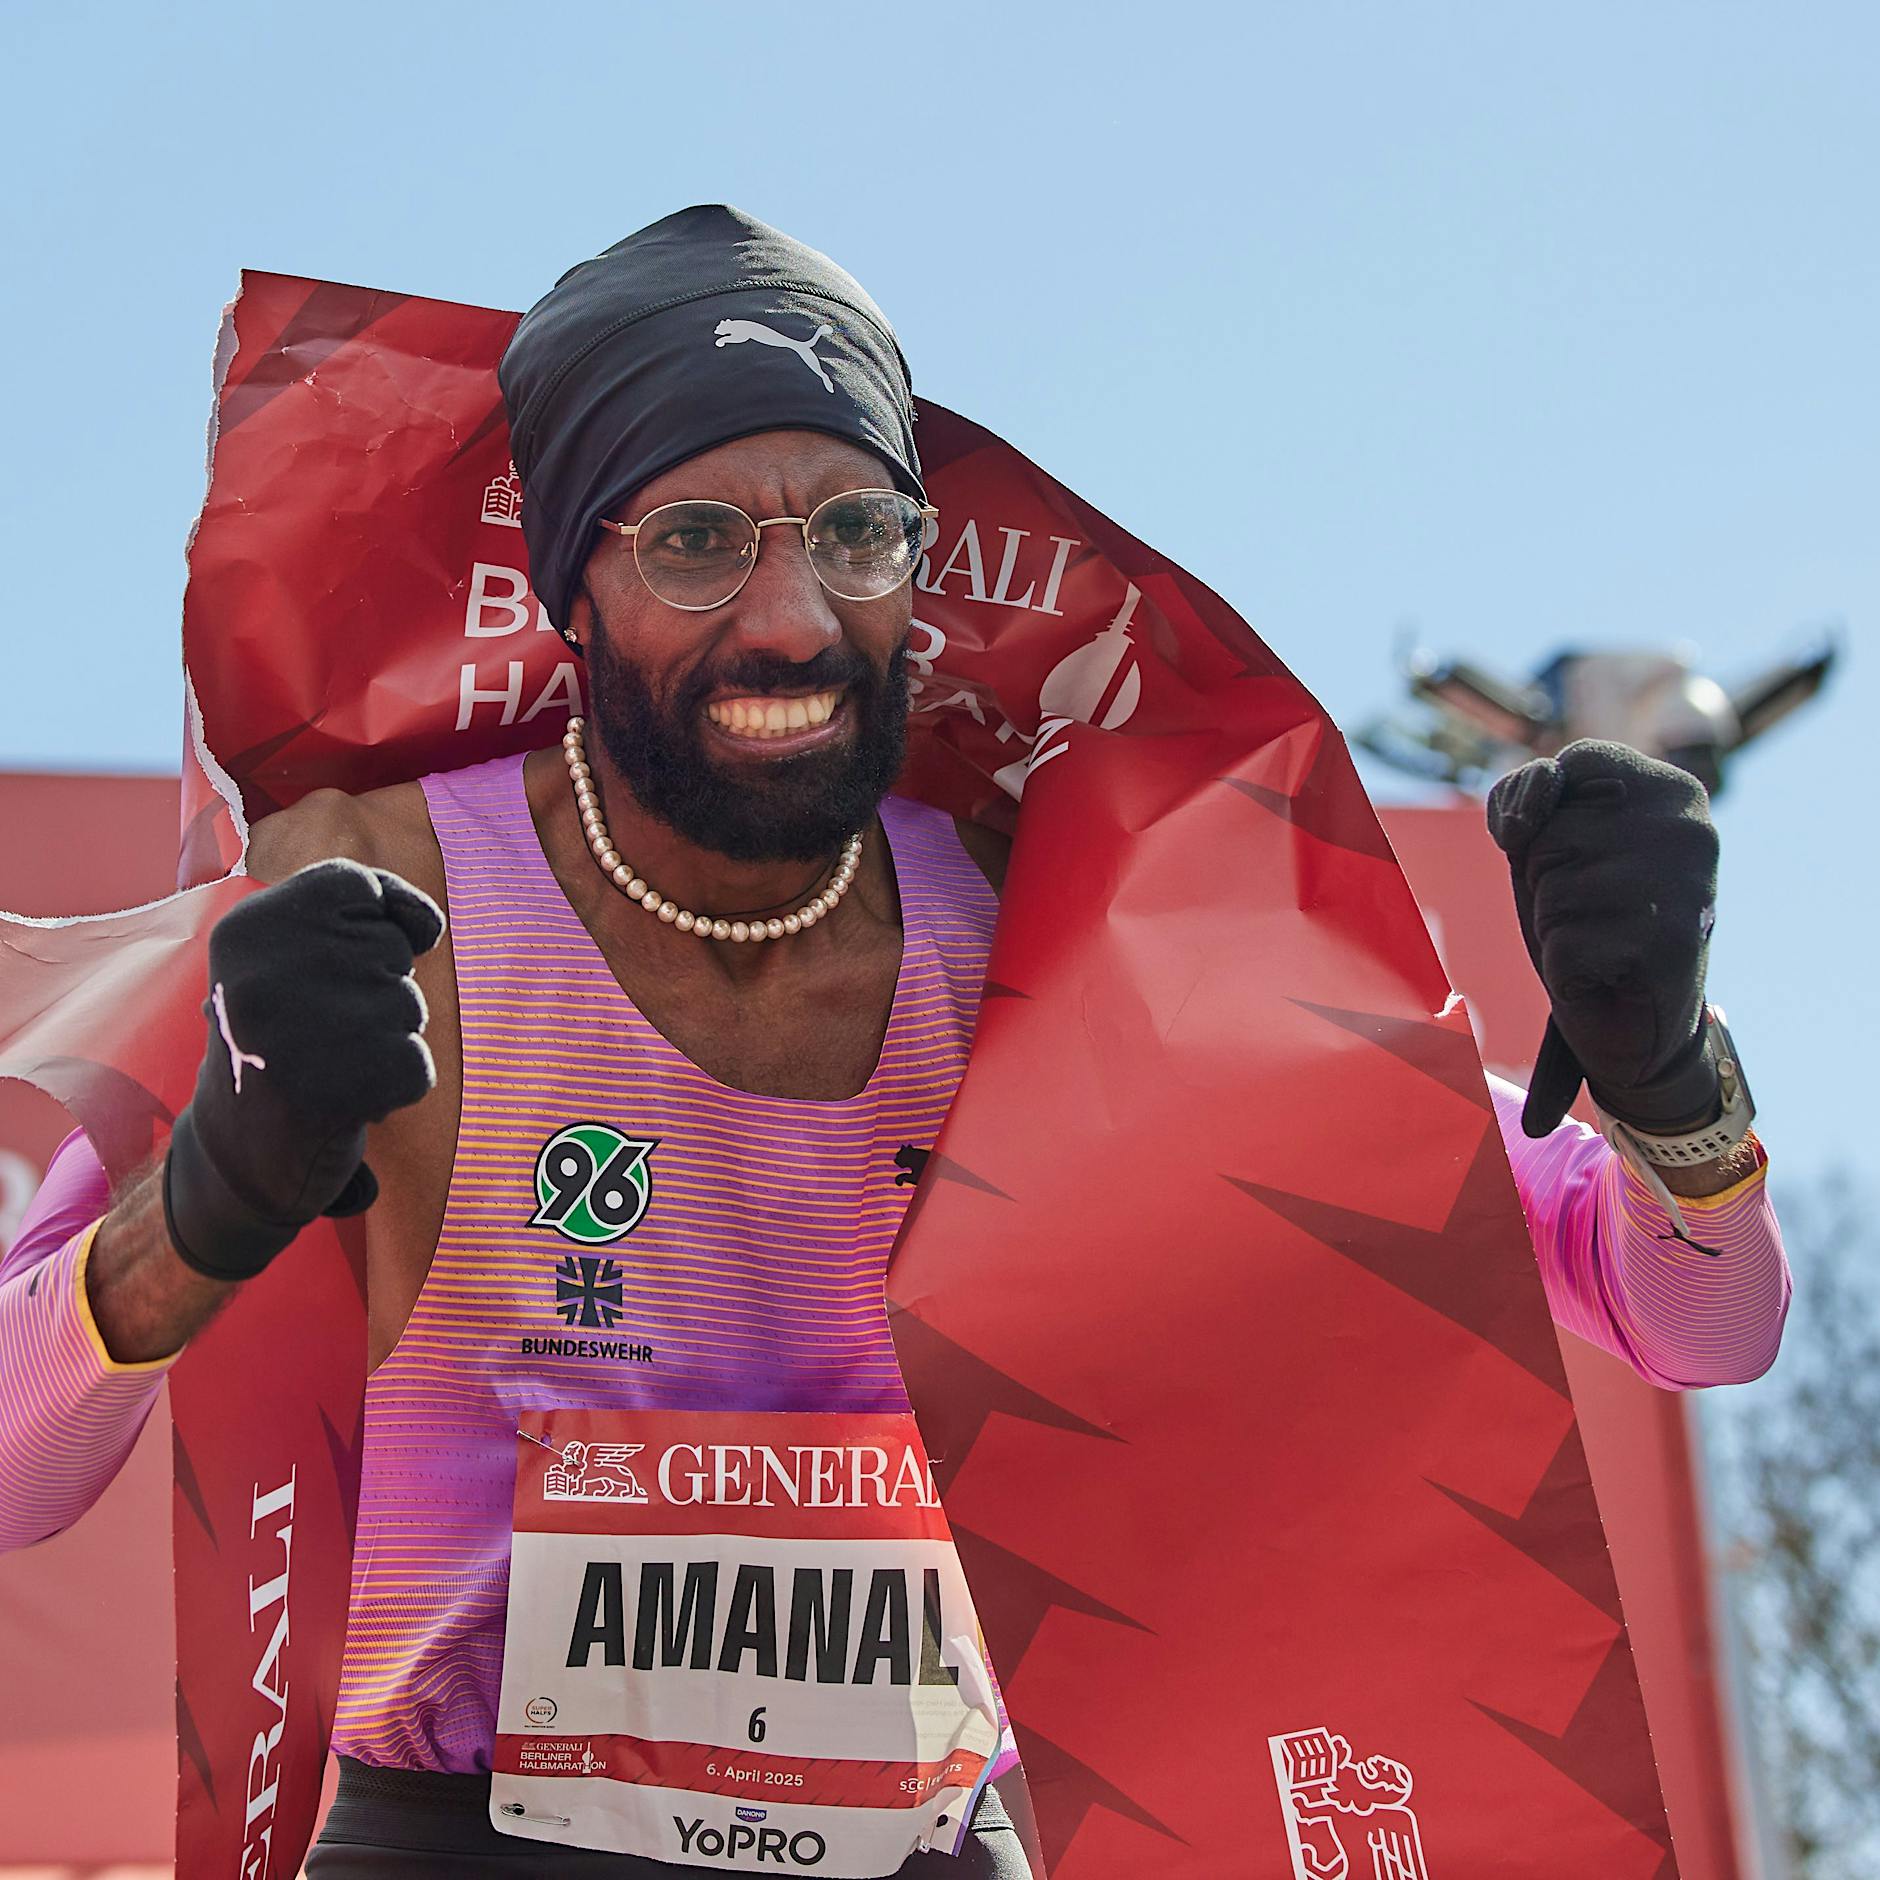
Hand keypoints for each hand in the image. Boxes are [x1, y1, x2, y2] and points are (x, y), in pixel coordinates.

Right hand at [162, 860, 443, 1279]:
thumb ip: (359, 916)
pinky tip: (343, 1104)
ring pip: (409, 1009)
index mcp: (247, 928)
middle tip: (316, 1034)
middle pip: (390, 952)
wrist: (235, 1156)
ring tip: (325, 1068)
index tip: (348, 958)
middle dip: (375, 994)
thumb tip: (428, 927)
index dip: (380, 917)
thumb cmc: (279, 1041)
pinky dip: (395, 1089)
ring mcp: (304, 1031)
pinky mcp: (341, 1088)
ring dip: (384, 1043)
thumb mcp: (288, 960)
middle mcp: (268, 972)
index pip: (357, 882)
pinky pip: (417, 1067)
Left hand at [1486, 740, 1720, 1138]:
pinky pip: (1563, 944)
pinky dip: (1566, 969)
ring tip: (1600, 940)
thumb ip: (1531, 798)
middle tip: (1593, 911)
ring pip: (1552, 889)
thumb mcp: (1551, 843)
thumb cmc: (1591, 920)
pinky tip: (1604, 974)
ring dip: (1555, 926)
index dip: (1540, 811)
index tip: (1568, 853)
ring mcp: (1685, 885)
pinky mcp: (1669, 945)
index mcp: (1671, 789)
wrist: (1641, 1024)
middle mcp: (1689, 827)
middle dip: (1546, 879)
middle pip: (1551, 833)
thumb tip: (1526, 808)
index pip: (1573, 762)